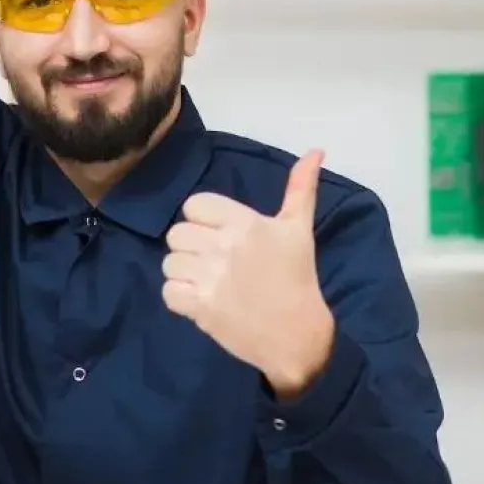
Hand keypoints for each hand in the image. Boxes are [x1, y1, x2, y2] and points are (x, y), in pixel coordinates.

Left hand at [162, 150, 334, 395]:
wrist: (297, 334)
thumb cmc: (297, 278)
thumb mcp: (298, 229)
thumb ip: (300, 188)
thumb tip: (315, 150)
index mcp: (244, 223)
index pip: (194, 205)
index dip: (202, 219)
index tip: (220, 235)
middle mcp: (223, 247)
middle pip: (177, 233)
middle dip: (191, 247)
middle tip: (213, 261)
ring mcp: (209, 278)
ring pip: (169, 263)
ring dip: (183, 273)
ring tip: (207, 281)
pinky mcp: (199, 307)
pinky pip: (167, 292)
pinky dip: (179, 298)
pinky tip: (200, 299)